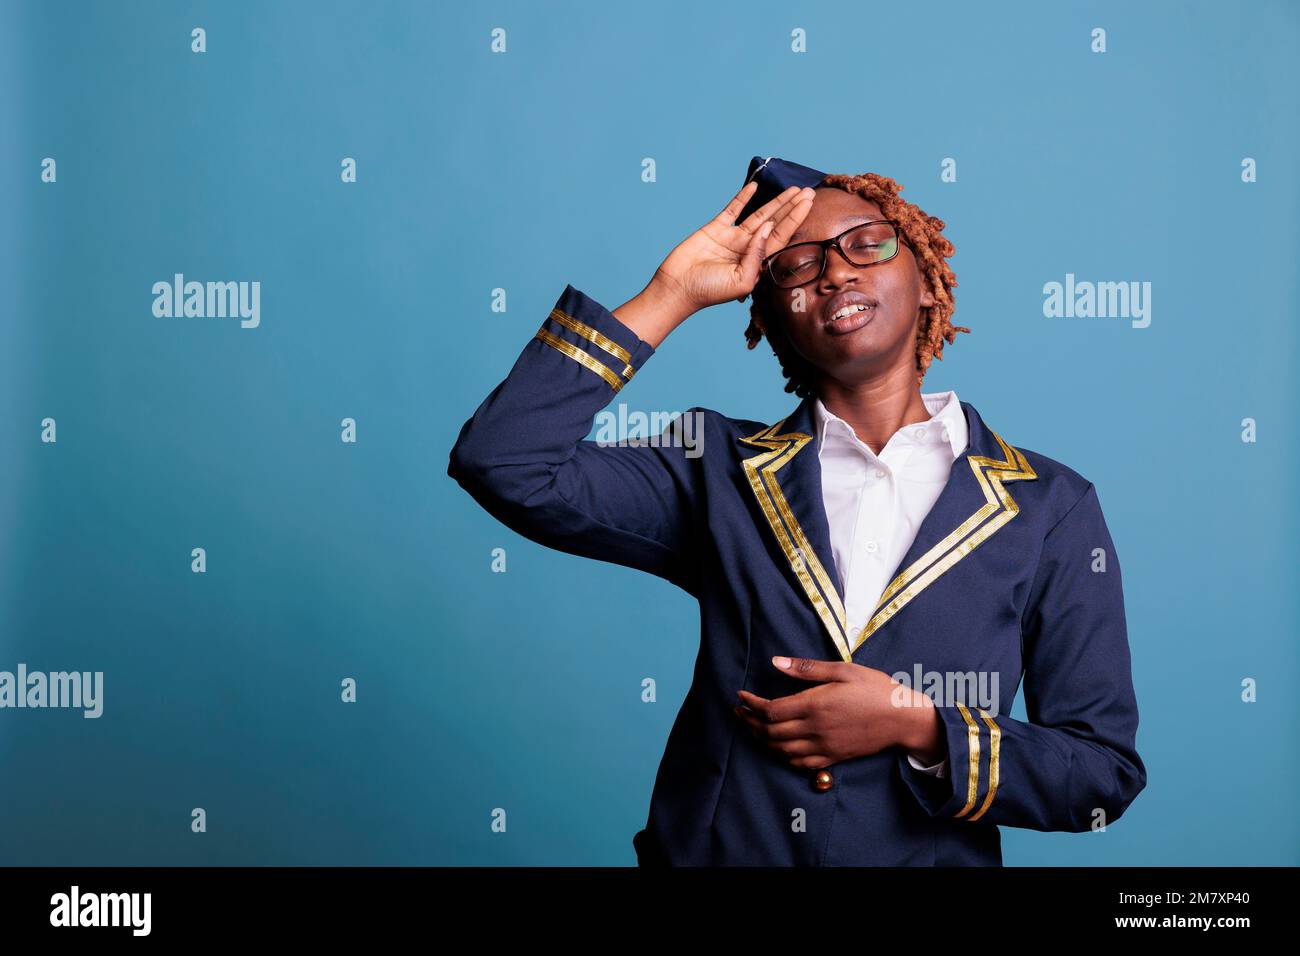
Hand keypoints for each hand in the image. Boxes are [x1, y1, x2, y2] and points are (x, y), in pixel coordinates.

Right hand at [613, 182, 815, 346]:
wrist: (678, 288)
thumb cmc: (709, 292)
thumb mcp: (741, 281)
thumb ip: (756, 256)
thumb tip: (766, 228)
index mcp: (757, 263)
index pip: (780, 237)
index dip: (795, 219)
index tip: (809, 203)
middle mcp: (748, 248)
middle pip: (775, 223)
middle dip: (792, 208)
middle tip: (809, 191)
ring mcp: (732, 237)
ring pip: (759, 214)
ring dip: (776, 201)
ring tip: (793, 188)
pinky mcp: (715, 229)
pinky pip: (732, 210)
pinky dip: (743, 197)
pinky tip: (756, 186)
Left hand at [732, 656, 945, 769]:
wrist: (903, 718)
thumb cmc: (875, 689)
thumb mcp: (843, 670)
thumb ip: (806, 668)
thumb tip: (775, 662)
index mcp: (815, 705)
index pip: (770, 710)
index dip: (751, 705)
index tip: (741, 696)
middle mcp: (815, 729)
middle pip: (770, 732)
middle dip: (749, 722)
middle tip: (739, 712)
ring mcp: (824, 746)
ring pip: (782, 750)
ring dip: (762, 740)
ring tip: (751, 728)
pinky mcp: (833, 757)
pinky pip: (800, 764)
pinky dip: (782, 757)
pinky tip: (777, 748)